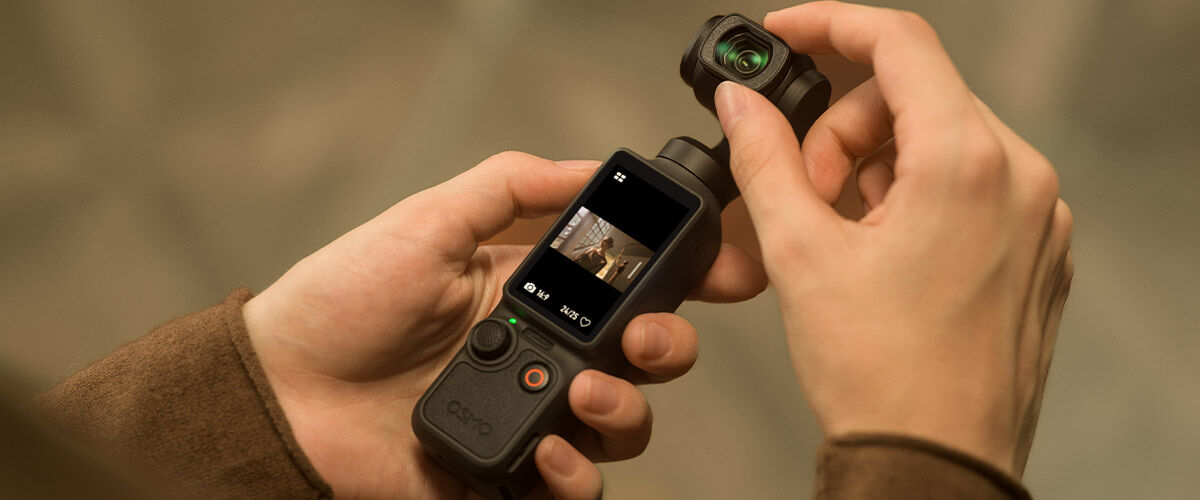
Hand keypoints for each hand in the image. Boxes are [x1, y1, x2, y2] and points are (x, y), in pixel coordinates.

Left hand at [242, 151, 766, 497]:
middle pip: (647, 358)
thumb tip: (590, 168)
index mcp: (535, 291)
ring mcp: (530, 417)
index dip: (689, 278)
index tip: (730, 271)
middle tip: (643, 339)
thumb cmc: (342, 301)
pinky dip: (579, 478)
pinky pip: (575, 488)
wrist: (281, 393)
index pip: (632, 285)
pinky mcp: (509, 474)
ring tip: (583, 393)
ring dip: (626, 411)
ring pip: (625, 426)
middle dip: (669, 346)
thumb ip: (510, 188)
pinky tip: (553, 455)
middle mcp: (545, 355)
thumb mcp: (428, 222)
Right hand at [714, 2, 1072, 476]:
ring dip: (876, 168)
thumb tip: (741, 104)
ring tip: (842, 237)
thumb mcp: (800, 253)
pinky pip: (970, 184)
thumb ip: (763, 157)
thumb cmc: (883, 377)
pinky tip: (881, 252)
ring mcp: (1037, 216)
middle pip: (914, 95)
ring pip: (940, 140)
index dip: (829, 27)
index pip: (899, 43)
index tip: (786, 38)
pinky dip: (916, 197)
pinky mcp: (1036, 249)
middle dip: (843, 131)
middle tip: (803, 192)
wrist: (933, 465)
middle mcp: (1020, 178)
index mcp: (967, 163)